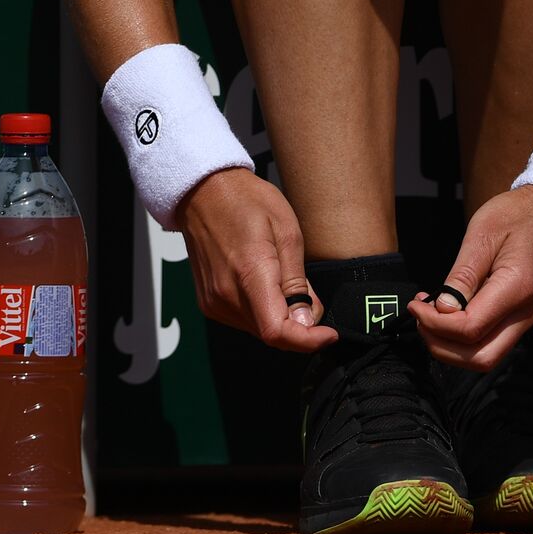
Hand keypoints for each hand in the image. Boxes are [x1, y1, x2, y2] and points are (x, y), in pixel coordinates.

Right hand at [175, 168, 337, 351]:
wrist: (204, 192)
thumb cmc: (247, 202)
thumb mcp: (288, 232)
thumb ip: (297, 282)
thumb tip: (306, 320)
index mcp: (250, 274)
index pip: (277, 331)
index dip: (307, 341)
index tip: (327, 334)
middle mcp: (226, 295)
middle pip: (271, 334)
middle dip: (299, 326)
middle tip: (310, 296)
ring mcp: (214, 301)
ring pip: (259, 330)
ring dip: (281, 319)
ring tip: (284, 281)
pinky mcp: (208, 303)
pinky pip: (244, 321)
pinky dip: (263, 313)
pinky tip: (267, 287)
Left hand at [408, 186, 532, 370]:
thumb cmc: (518, 215)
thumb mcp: (482, 235)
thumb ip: (462, 276)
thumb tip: (442, 310)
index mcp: (517, 289)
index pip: (470, 329)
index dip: (435, 324)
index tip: (415, 305)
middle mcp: (527, 313)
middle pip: (481, 358)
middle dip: (442, 347)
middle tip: (420, 320)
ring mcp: (528, 319)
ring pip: (486, 357)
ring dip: (452, 348)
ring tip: (430, 318)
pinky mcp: (523, 317)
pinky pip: (492, 342)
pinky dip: (465, 340)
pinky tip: (449, 315)